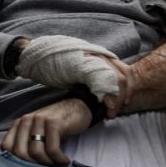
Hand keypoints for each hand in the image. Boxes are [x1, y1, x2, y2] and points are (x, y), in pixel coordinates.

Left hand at [2, 99, 91, 164]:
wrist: (77, 108)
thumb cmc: (57, 126)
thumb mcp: (38, 133)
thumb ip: (26, 144)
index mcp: (19, 124)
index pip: (6, 147)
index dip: (16, 161)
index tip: (32, 166)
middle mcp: (26, 120)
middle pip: (20, 153)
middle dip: (34, 166)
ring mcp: (39, 120)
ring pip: (36, 152)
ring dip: (48, 163)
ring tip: (58, 164)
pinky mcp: (54, 123)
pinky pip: (52, 149)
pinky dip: (59, 159)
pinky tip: (65, 160)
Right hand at [15, 36, 130, 110]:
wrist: (37, 54)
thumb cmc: (56, 63)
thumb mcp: (79, 68)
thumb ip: (92, 76)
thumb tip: (101, 91)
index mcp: (100, 54)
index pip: (124, 71)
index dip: (128, 89)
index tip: (124, 103)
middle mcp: (99, 54)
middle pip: (123, 76)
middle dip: (123, 96)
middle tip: (114, 112)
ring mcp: (92, 57)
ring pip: (115, 78)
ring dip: (115, 98)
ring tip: (110, 113)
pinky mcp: (82, 63)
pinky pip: (100, 79)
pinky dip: (105, 94)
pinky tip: (103, 105)